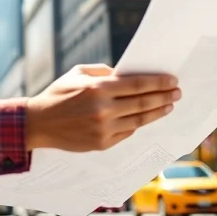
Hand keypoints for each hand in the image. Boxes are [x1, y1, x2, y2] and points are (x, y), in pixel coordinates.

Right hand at [25, 64, 180, 151]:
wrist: (38, 124)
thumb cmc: (58, 94)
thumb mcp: (77, 73)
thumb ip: (103, 72)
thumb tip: (126, 75)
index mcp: (98, 88)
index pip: (138, 84)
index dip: (158, 82)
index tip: (172, 80)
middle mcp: (104, 109)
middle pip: (143, 102)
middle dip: (164, 97)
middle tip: (178, 93)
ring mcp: (104, 128)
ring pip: (139, 119)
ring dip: (157, 112)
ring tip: (169, 106)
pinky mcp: (102, 143)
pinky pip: (127, 132)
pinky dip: (139, 124)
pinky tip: (147, 118)